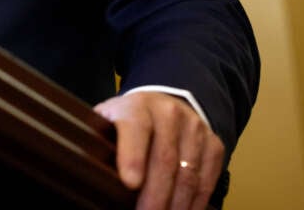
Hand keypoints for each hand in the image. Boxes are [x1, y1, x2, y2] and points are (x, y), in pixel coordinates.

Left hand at [94, 92, 223, 209]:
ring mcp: (195, 129)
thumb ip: (101, 143)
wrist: (166, 104)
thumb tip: (89, 174)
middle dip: (155, 195)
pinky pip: (207, 180)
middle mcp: (168, 114)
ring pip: (188, 174)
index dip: (133, 156)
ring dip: (177, 205)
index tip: (130, 183)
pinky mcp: (214, 145)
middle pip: (164, 159)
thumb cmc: (128, 123)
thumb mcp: (109, 122)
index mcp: (136, 107)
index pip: (135, 128)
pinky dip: (196, 203)